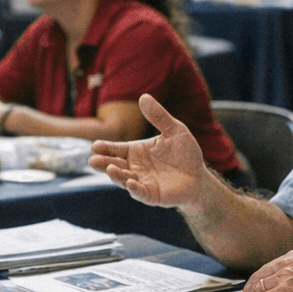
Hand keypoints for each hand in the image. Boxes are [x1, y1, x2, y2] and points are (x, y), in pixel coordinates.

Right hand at [88, 94, 205, 208]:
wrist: (199, 176)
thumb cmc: (185, 153)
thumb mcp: (174, 130)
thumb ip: (159, 116)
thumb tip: (144, 97)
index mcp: (135, 151)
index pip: (115, 149)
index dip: (105, 148)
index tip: (95, 146)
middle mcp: (134, 167)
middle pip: (114, 165)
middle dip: (103, 163)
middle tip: (93, 160)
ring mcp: (141, 182)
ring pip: (123, 179)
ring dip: (116, 175)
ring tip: (110, 169)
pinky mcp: (151, 195)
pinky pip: (140, 193)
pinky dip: (134, 189)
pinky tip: (131, 183)